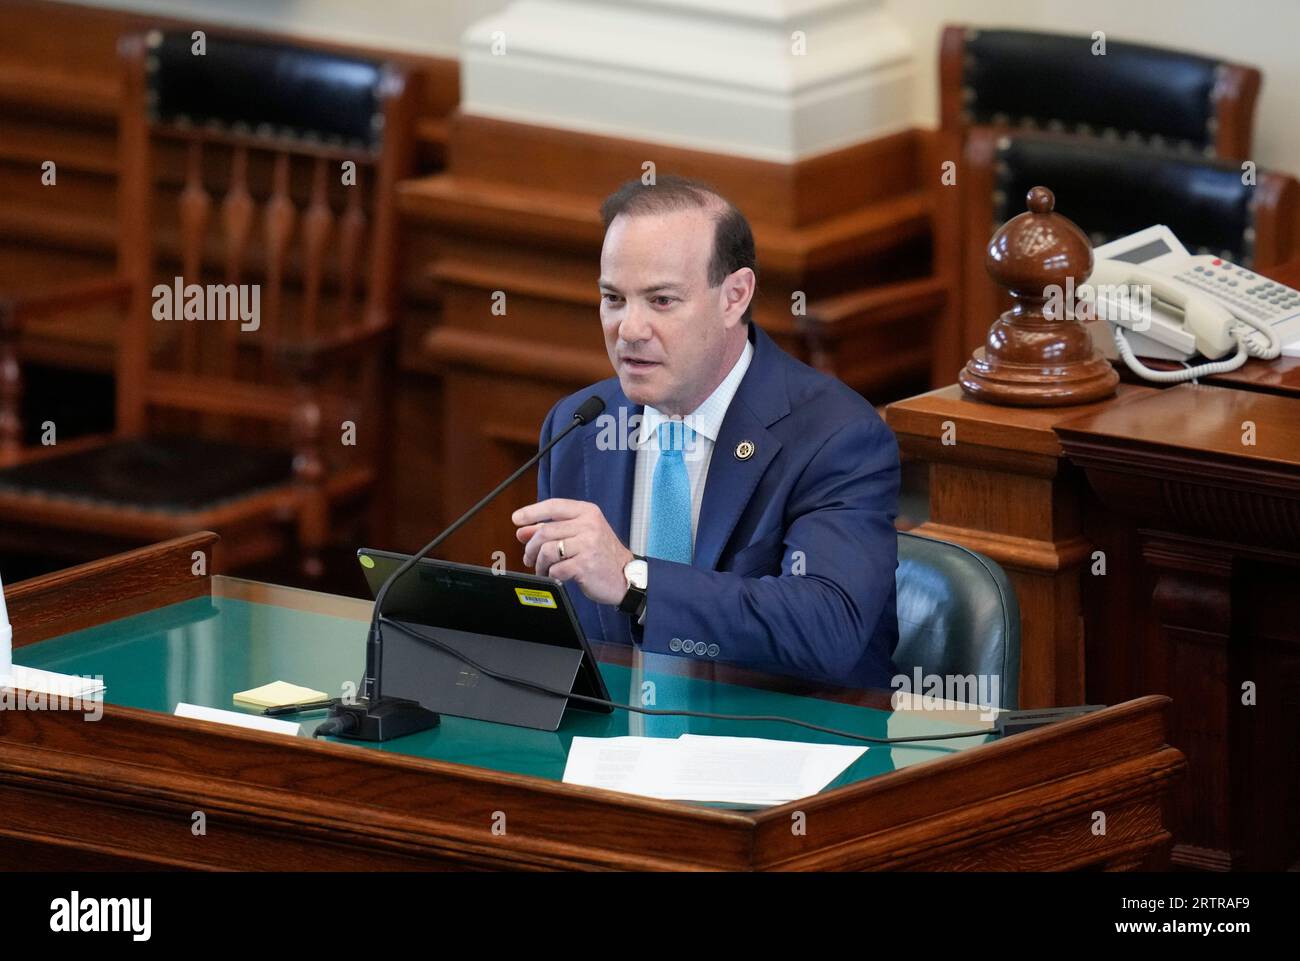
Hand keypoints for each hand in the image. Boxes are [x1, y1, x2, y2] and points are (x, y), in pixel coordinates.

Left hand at [512, 498, 633, 605]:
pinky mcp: (585, 564)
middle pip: (545, 531)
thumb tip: (522, 531)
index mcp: (588, 512)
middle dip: (531, 547)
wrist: (626, 577)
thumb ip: (553, 530)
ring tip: (542, 569)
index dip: (532, 512)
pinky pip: (556, 568)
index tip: (517, 519)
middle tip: (529, 557)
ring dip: (539, 563)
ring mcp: (588, 544)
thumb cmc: (602, 555)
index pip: (554, 506)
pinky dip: (551, 574)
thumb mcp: (581, 535)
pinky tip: (555, 576)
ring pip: (548, 550)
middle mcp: (588, 525)